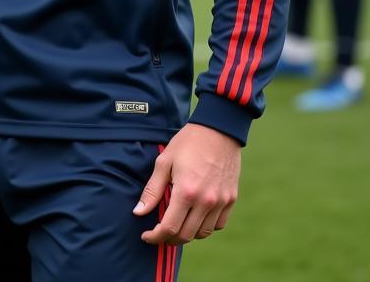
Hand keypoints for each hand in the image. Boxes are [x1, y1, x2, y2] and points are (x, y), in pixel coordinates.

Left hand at [133, 123, 240, 244]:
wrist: (218, 130)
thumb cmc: (187, 143)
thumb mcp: (164, 162)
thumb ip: (152, 190)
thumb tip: (138, 212)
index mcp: (186, 192)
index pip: (170, 228)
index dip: (155, 237)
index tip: (146, 236)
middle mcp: (206, 201)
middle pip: (186, 235)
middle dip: (169, 239)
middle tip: (158, 233)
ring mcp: (220, 202)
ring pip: (203, 233)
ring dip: (187, 234)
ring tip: (176, 224)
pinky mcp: (231, 199)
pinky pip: (218, 224)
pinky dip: (205, 227)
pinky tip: (195, 218)